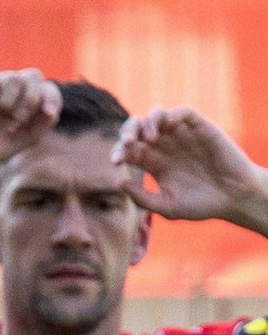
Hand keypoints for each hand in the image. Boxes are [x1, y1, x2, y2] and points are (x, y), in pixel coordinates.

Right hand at [0, 70, 60, 169]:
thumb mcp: (6, 148)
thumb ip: (32, 133)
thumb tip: (52, 113)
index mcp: (18, 107)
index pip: (46, 91)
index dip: (51, 98)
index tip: (47, 113)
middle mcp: (5, 93)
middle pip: (34, 76)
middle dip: (32, 96)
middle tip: (18, 116)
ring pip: (13, 77)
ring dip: (10, 99)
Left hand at [114, 107, 267, 224]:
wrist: (234, 198)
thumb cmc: (202, 205)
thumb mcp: (167, 207)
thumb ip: (143, 198)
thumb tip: (119, 182)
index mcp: (154, 164)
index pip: (130, 151)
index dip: (119, 152)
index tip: (116, 162)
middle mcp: (166, 147)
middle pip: (139, 130)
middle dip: (128, 132)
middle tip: (127, 144)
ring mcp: (183, 136)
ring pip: (159, 116)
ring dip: (148, 122)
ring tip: (148, 139)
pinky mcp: (202, 129)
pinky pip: (184, 113)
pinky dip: (173, 115)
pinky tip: (167, 126)